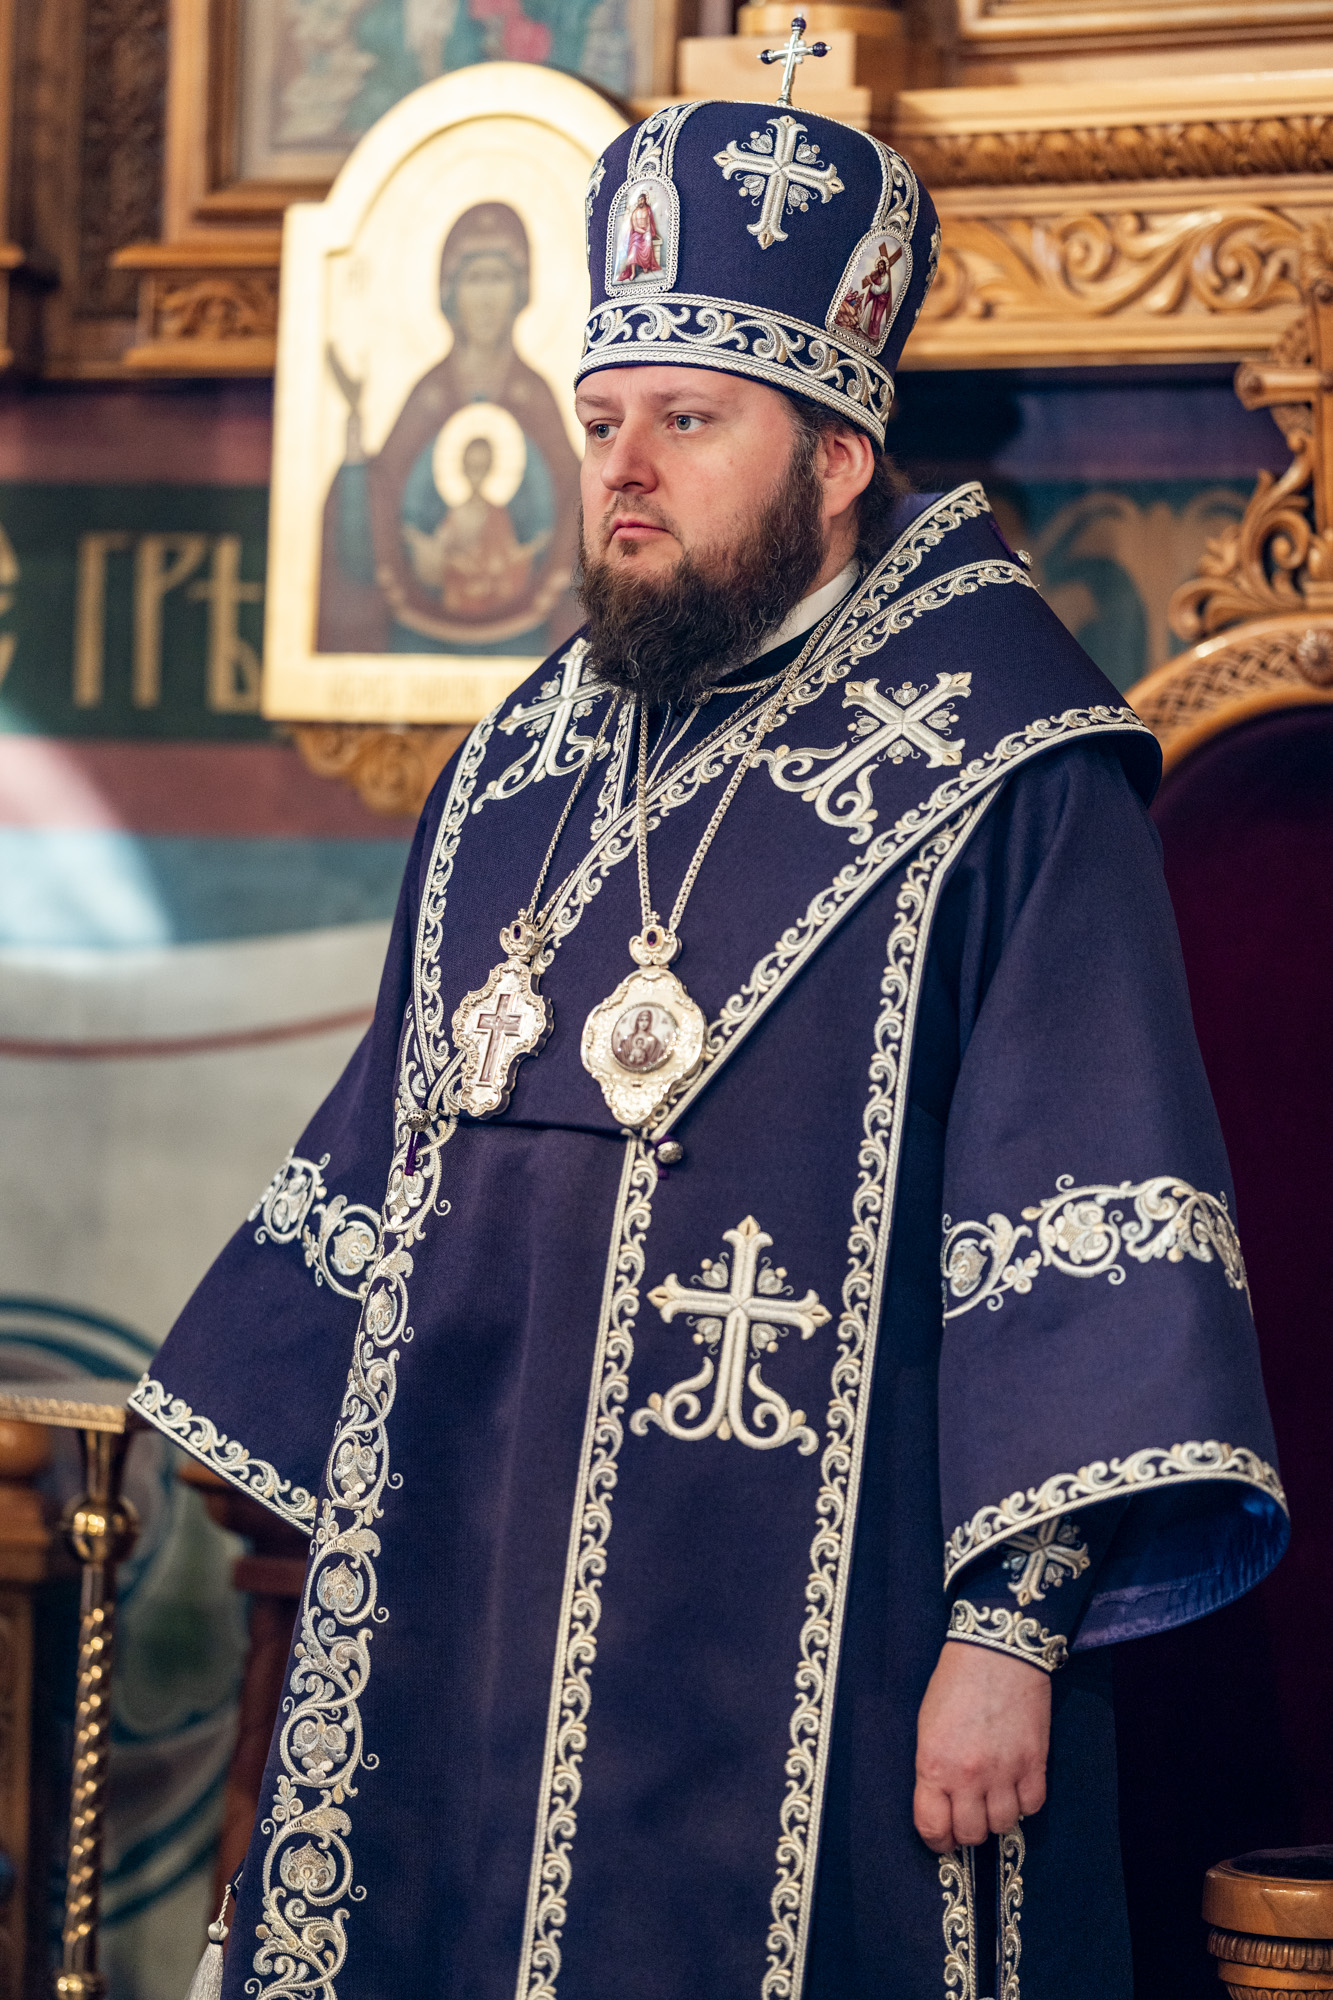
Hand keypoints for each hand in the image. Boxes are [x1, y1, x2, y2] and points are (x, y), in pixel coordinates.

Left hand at [914, 1639, 1050, 1853]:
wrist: (996, 1652)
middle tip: (969, 1817)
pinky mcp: (1034, 1763)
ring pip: (1004, 1824)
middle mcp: (969, 1776)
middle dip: (968, 1831)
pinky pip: (1032, 1806)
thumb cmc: (956, 1683)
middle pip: (971, 1833)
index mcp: (935, 1765)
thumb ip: (934, 1769)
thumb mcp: (928, 1727)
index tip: (942, 1839)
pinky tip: (1016, 1786)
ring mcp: (1004, 1771)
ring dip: (997, 1817)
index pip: (932, 1827)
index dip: (937, 1840)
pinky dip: (1024, 1803)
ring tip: (993, 1798)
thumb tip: (942, 1803)